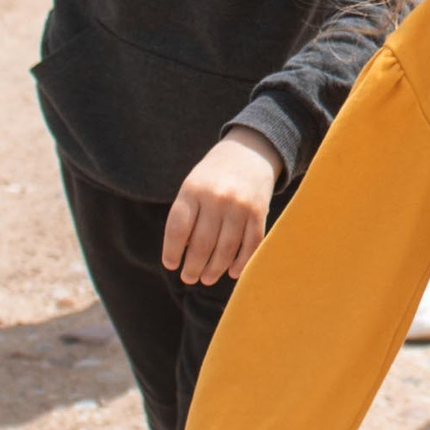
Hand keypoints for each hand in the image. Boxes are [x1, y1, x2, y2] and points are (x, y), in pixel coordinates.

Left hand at [162, 128, 282, 284]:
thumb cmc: (213, 175)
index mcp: (193, 190)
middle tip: (189, 278)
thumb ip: (186, 215)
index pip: (177, 229)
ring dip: (214, 269)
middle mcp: (216, 198)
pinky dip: (241, 262)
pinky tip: (232, 271)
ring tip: (206, 278)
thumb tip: (183, 254)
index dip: (172, 252)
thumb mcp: (193, 185)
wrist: (250, 151)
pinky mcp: (259, 212)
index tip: (171, 265)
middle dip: (193, 267)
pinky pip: (250, 244)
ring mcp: (240, 205)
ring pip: (225, 249)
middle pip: (201, 244)